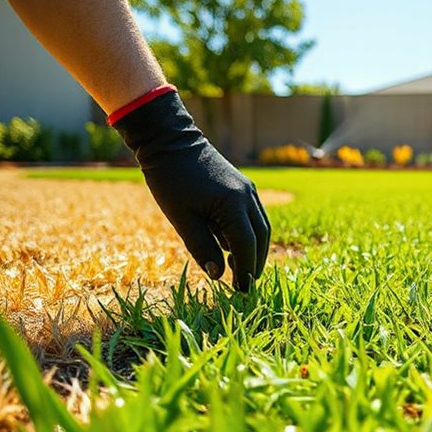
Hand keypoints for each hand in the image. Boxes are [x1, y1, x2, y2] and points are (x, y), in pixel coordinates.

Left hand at [112, 90, 269, 290]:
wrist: (169, 140)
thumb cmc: (170, 179)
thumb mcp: (181, 219)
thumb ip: (202, 247)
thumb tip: (218, 274)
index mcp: (233, 205)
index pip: (246, 246)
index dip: (245, 271)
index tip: (240, 291)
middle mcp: (247, 197)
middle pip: (261, 238)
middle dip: (255, 264)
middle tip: (244, 286)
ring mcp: (248, 190)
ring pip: (262, 228)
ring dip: (255, 250)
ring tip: (241, 270)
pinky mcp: (243, 186)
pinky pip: (254, 216)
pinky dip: (249, 235)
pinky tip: (232, 246)